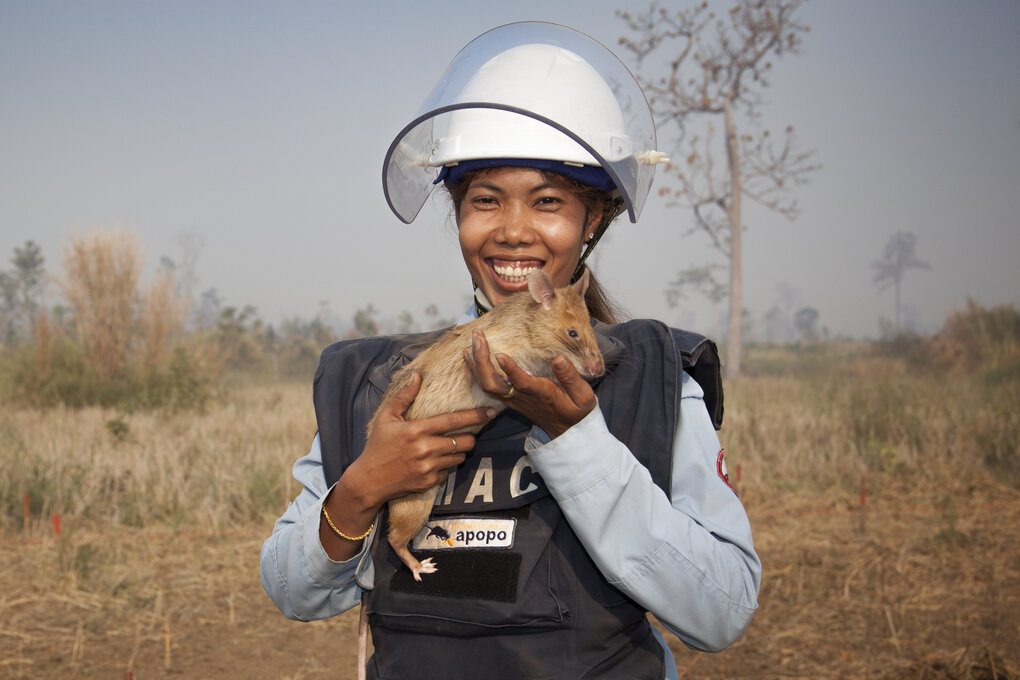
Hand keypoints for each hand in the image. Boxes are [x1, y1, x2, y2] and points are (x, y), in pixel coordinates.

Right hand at [345, 371, 495, 509]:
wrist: (369, 480)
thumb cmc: (378, 446)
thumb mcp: (386, 418)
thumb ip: (404, 396)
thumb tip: (417, 375)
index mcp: (416, 430)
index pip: (453, 421)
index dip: (475, 415)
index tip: (489, 411)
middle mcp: (425, 449)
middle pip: (464, 441)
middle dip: (470, 437)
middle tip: (466, 434)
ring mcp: (428, 468)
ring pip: (459, 457)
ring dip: (459, 451)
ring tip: (448, 447)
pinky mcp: (429, 482)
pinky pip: (448, 471)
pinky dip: (446, 466)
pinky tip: (434, 462)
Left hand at [465, 329, 596, 438]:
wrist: (566, 431)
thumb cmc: (576, 410)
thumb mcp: (583, 396)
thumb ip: (570, 377)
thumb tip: (558, 359)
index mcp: (541, 394)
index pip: (522, 383)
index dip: (510, 370)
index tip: (499, 354)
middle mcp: (521, 398)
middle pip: (493, 384)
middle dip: (482, 360)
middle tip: (478, 336)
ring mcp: (512, 399)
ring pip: (486, 385)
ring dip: (476, 362)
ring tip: (473, 339)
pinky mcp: (508, 399)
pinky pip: (487, 386)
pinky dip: (477, 369)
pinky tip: (472, 354)